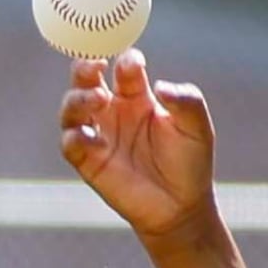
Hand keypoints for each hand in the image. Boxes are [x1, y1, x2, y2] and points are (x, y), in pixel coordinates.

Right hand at [58, 52, 218, 247]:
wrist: (182, 207)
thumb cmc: (190, 162)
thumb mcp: (197, 127)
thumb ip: (187, 100)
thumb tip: (161, 86)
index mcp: (138, 96)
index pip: (123, 67)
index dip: (125, 60)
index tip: (133, 63)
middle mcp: (113, 111)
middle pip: (86, 79)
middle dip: (84, 66)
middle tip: (95, 64)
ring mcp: (99, 135)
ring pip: (71, 107)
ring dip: (77, 98)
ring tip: (97, 98)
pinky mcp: (89, 162)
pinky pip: (70, 144)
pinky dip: (74, 136)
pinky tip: (89, 135)